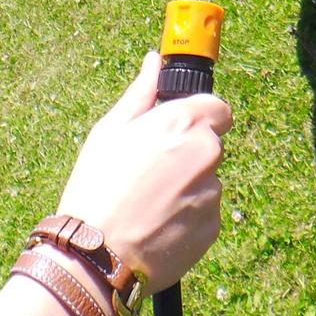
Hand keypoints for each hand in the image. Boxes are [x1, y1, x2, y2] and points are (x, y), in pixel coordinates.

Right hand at [57, 53, 231, 293]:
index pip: (218, 109)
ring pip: (206, 181)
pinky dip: (188, 217)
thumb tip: (154, 61)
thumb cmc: (97, 187)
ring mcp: (212, 191)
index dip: (199, 119)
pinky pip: (205, 213)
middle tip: (151, 172)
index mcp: (183, 122)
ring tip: (148, 203)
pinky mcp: (213, 227)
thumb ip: (141, 92)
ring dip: (187, 187)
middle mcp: (206, 152)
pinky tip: (157, 225)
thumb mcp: (110, 130)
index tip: (178, 133)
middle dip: (188, 154)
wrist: (96, 255)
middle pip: (210, 145)